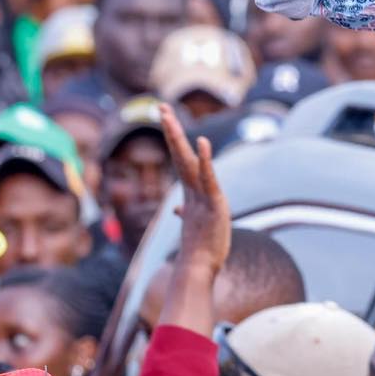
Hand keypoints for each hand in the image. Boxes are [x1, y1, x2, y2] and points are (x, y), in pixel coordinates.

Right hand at [159, 103, 229, 279]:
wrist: (198, 267)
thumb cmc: (200, 248)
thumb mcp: (196, 224)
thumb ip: (187, 213)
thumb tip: (179, 210)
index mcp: (191, 191)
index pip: (182, 159)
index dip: (175, 139)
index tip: (167, 120)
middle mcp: (192, 189)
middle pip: (179, 153)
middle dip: (171, 130)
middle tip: (161, 108)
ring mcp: (201, 195)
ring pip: (188, 161)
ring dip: (179, 138)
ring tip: (168, 116)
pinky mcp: (212, 202)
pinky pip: (208, 177)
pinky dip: (205, 159)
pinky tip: (202, 142)